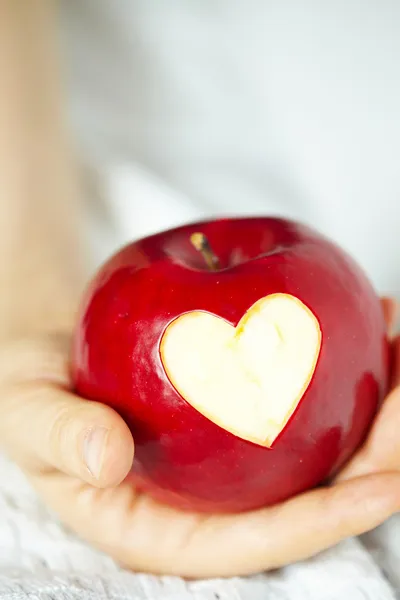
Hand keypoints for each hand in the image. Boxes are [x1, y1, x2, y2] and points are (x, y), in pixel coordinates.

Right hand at [1, 311, 398, 579]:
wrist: (50, 356)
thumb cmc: (34, 394)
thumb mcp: (27, 413)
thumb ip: (59, 438)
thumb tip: (107, 457)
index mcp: (161, 525)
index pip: (251, 541)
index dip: (319, 522)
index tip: (382, 487)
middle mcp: (208, 499)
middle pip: (307, 494)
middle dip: (375, 458)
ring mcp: (228, 457)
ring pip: (320, 445)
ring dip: (374, 404)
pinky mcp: (238, 412)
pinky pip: (300, 396)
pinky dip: (341, 361)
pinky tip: (367, 317)